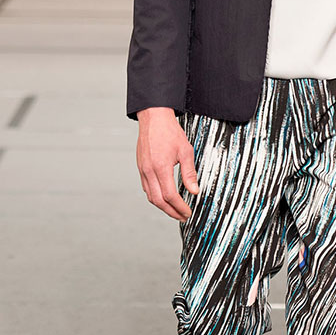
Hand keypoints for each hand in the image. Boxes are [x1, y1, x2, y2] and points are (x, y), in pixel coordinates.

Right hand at [136, 107, 199, 221]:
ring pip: (150, 196)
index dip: (179, 207)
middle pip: (158, 201)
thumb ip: (189, 173)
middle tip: (182, 216)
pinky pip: (146, 188)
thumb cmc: (169, 132)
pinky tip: (164, 198)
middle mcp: (149, 171)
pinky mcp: (141, 168)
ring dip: (162, 207)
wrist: (153, 118)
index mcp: (161, 167)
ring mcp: (143, 170)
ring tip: (175, 210)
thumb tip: (194, 190)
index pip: (170, 196)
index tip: (188, 212)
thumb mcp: (185, 151)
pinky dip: (155, 197)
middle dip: (171, 212)